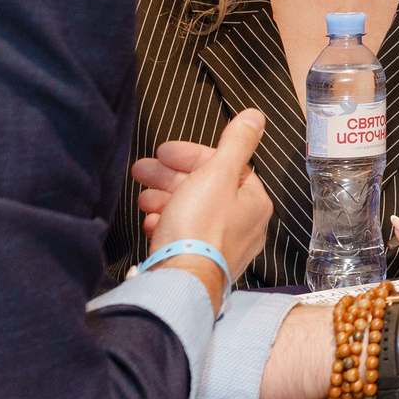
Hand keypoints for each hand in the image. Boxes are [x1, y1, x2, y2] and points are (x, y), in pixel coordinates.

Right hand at [131, 109, 271, 304]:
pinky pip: (184, 236)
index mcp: (253, 202)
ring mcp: (222, 246)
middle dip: (171, 177)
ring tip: (143, 199)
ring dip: (166, 199)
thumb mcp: (218, 174)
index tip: (163, 151)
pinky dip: (167, 225)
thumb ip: (236, 143)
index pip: (223, 166)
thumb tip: (256, 117)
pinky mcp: (200, 262)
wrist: (181, 280)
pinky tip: (152, 223)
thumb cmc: (200, 228)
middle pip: (205, 188)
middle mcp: (243, 225)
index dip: (191, 155)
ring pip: (192, 212)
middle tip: (142, 171)